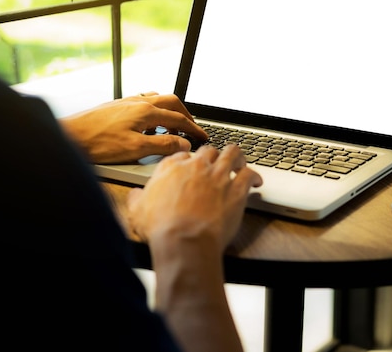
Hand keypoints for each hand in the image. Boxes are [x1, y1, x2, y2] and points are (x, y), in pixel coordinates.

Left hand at [60, 92, 208, 163]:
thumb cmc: (98, 143)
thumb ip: (163, 145)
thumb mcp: (136, 148)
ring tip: (172, 126)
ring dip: (169, 111)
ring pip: (157, 99)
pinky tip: (148, 123)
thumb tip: (184, 144)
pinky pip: (143, 102)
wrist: (68, 136)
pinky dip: (153, 111)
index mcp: (145, 111)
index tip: (202, 137)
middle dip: (185, 114)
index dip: (193, 129)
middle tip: (192, 128)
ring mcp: (126, 102)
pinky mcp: (116, 106)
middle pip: (171, 102)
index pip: (178, 119)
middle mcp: (137, 102)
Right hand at [124, 145, 260, 351]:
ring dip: (237, 156)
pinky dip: (254, 176)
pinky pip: (250, 174)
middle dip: (213, 156)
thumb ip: (137, 199)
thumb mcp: (138, 212)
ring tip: (240, 161)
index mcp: (172, 168)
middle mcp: (196, 167)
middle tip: (217, 163)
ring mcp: (218, 175)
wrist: (184, 240)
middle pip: (209, 151)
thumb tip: (135, 195)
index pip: (183, 155)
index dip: (189, 160)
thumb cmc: (162, 228)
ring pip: (232, 154)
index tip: (192, 166)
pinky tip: (256, 182)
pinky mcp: (236, 189)